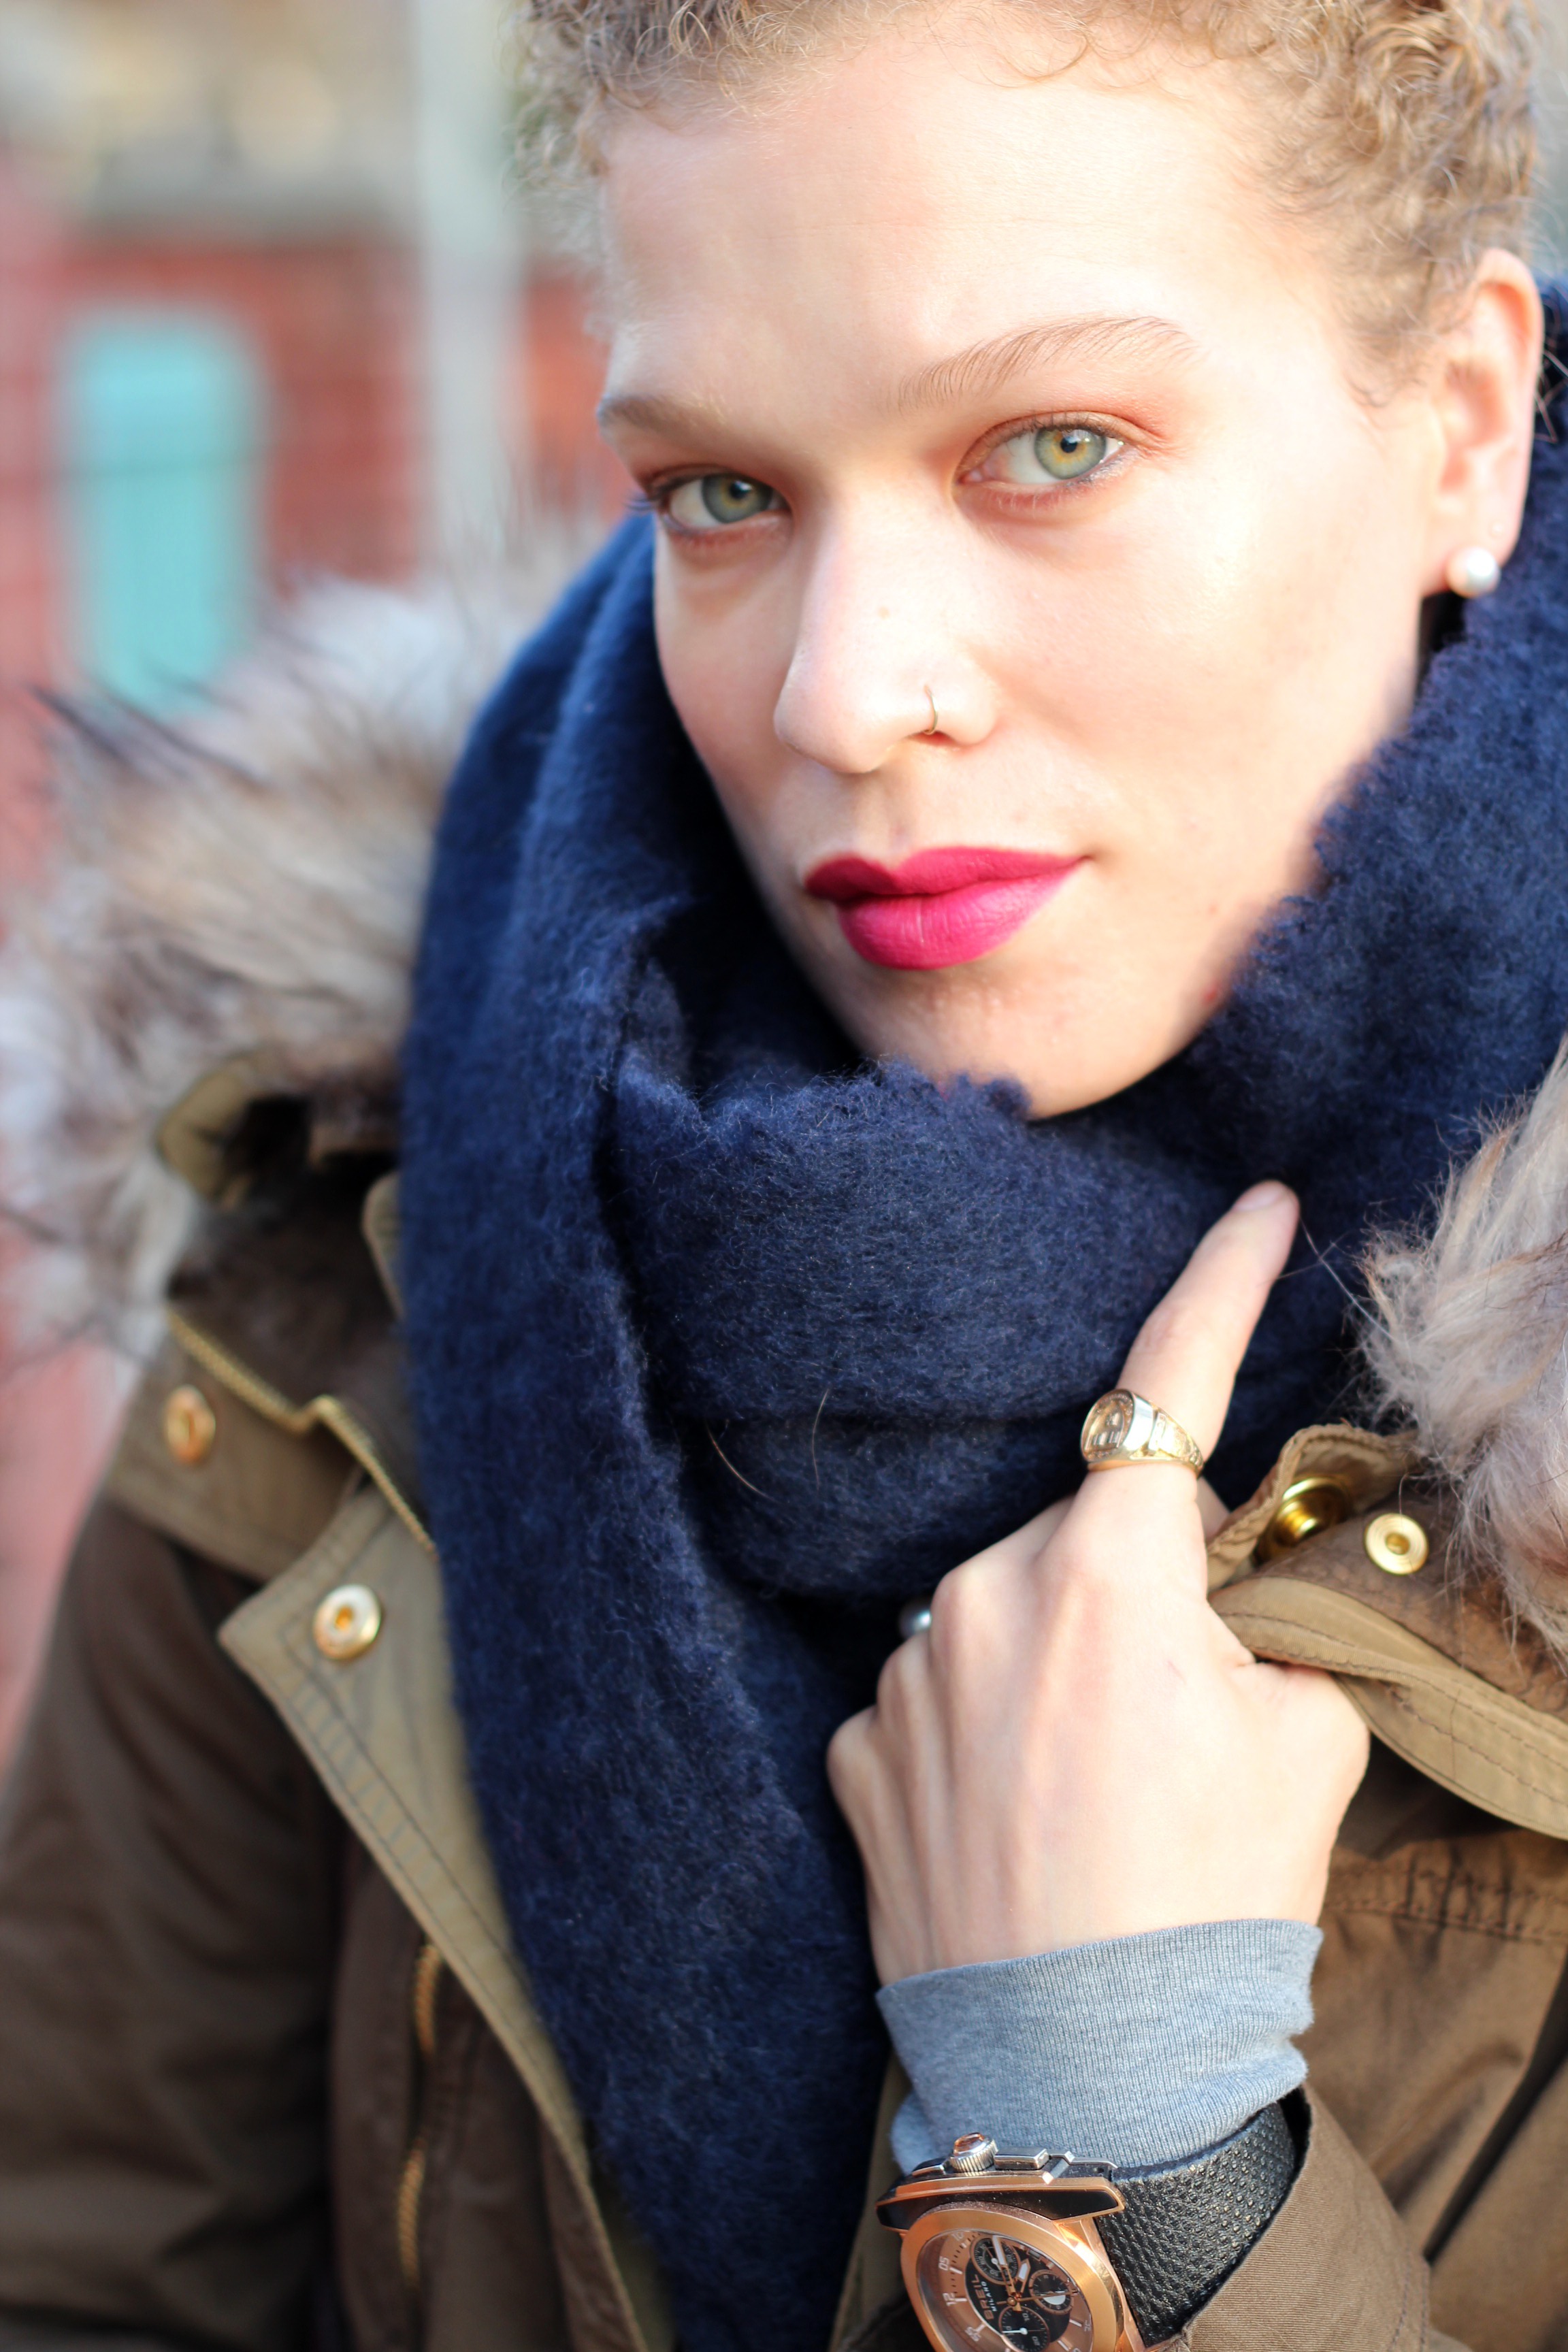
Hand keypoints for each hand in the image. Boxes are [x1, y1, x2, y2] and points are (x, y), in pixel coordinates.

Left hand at [826, 1182, 1368, 1984]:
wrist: (1085, 2086)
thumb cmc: (1210, 1910)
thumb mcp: (1298, 1747)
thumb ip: (1255, 1633)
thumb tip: (1212, 1611)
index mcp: (1102, 1571)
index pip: (1173, 1386)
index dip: (1224, 1283)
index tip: (1257, 1205)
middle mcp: (980, 1592)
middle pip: (1086, 1533)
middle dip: (1137, 1589)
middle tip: (1179, 1714)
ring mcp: (903, 1671)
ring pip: (1006, 1613)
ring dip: (1054, 1662)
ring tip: (1096, 1795)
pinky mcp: (854, 1747)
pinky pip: (937, 1691)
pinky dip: (984, 1726)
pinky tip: (1021, 1820)